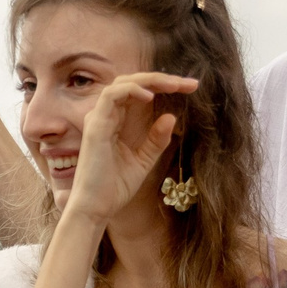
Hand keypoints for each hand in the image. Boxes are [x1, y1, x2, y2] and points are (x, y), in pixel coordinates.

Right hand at [65, 71, 198, 225]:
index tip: (191, 88)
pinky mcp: (95, 126)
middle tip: (190, 83)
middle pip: (133, 82)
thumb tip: (171, 117)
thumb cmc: (114, 188)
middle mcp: (105, 115)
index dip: (164, 86)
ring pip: (122, 82)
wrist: (96, 209)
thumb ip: (156, 140)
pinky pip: (112, 96)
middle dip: (163, 78)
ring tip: (174, 85)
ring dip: (150, 80)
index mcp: (115, 121)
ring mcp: (98, 118)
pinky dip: (132, 91)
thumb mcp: (144, 161)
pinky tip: (151, 97)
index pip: (140, 92)